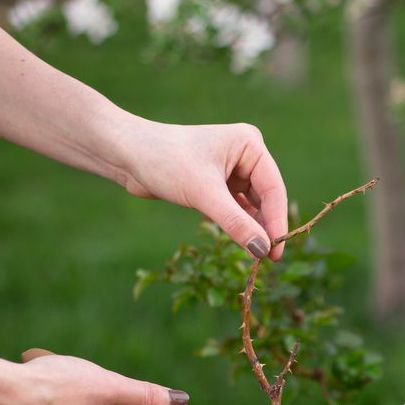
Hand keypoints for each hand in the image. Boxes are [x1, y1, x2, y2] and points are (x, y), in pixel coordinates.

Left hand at [119, 121, 288, 261]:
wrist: (127, 155)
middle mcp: (245, 155)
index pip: (273, 189)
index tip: (276, 252)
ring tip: (255, 256)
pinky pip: (236, 208)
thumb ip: (236, 223)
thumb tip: (263, 251)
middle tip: (267, 260)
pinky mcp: (218, 183)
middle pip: (265, 199)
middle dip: (265, 227)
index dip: (277, 222)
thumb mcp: (204, 194)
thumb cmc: (165, 161)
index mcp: (250, 145)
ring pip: (251, 206)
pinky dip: (237, 225)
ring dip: (252, 229)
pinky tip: (240, 242)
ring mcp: (232, 169)